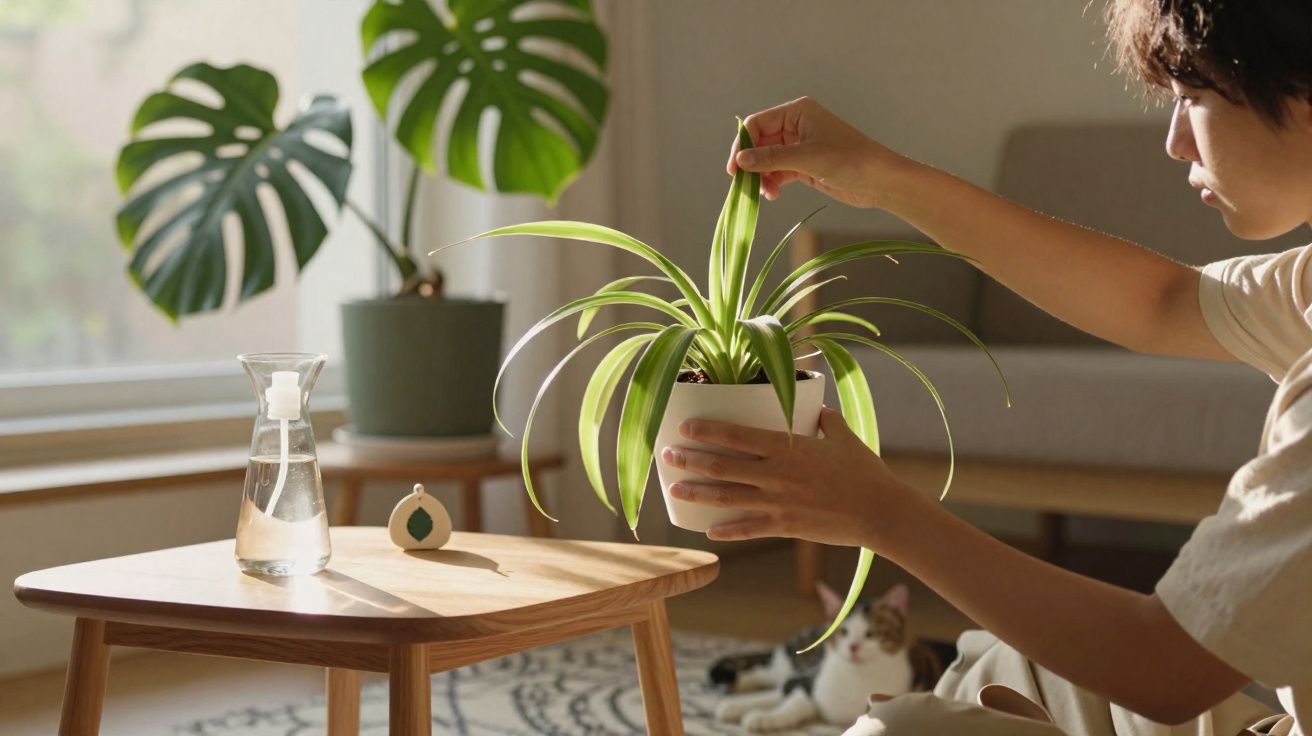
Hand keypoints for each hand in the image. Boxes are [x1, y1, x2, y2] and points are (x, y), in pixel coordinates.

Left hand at [660, 406, 919, 547]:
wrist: (881, 512)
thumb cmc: (865, 471)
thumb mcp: (844, 437)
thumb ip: (826, 421)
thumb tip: (817, 407)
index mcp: (787, 448)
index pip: (737, 436)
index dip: (707, 430)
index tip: (684, 426)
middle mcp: (775, 475)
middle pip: (722, 466)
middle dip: (690, 460)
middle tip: (667, 455)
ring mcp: (777, 503)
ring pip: (727, 498)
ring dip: (697, 493)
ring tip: (673, 489)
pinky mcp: (785, 527)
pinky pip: (749, 529)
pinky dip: (727, 531)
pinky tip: (709, 531)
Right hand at [729, 96, 908, 207]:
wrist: (879, 180)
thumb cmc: (849, 160)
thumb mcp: (807, 158)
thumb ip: (771, 158)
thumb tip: (741, 161)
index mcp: (798, 112)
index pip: (757, 124)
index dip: (742, 145)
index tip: (735, 169)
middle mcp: (796, 125)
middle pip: (759, 142)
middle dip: (752, 164)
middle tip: (745, 185)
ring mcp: (799, 146)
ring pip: (767, 159)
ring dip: (761, 176)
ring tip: (765, 193)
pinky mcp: (804, 165)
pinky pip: (778, 171)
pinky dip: (772, 182)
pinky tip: (773, 194)